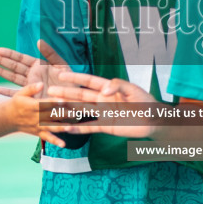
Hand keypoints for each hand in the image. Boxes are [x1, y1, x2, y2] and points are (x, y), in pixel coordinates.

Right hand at [0, 41, 70, 96]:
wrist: (74, 98)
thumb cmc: (70, 81)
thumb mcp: (61, 65)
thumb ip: (50, 53)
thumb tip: (38, 41)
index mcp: (39, 66)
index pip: (21, 58)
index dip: (9, 54)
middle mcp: (33, 75)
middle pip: (13, 66)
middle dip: (1, 61)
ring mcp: (31, 86)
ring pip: (13, 78)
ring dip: (1, 72)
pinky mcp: (32, 97)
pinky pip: (17, 94)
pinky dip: (7, 92)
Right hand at [2, 82, 66, 147]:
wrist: (8, 119)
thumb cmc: (17, 103)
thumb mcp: (20, 93)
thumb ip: (31, 88)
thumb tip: (42, 84)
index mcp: (31, 106)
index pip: (43, 104)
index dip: (53, 102)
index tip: (63, 100)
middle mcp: (35, 117)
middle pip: (50, 115)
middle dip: (63, 114)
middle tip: (75, 113)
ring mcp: (37, 126)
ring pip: (50, 127)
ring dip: (61, 128)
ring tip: (70, 127)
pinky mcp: (39, 133)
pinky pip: (47, 138)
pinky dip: (55, 141)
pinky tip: (63, 144)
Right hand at [42, 72, 158, 137]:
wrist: (153, 121)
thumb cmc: (145, 102)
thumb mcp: (133, 90)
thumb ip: (118, 86)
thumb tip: (103, 90)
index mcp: (108, 88)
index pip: (88, 82)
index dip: (75, 78)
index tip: (61, 75)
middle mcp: (102, 100)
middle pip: (80, 97)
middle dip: (66, 94)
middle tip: (49, 92)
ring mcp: (103, 114)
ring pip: (82, 111)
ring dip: (68, 111)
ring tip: (53, 109)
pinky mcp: (105, 126)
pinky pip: (89, 127)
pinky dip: (78, 128)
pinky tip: (67, 128)